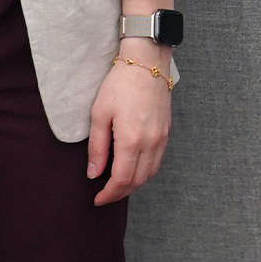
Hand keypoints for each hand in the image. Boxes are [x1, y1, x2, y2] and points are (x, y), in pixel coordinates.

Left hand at [86, 43, 172, 204]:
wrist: (147, 62)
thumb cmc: (120, 85)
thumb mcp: (99, 114)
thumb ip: (97, 147)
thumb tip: (94, 174)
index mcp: (131, 139)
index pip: (121, 179)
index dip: (109, 194)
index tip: (97, 199)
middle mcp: (151, 142)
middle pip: (137, 181)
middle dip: (120, 193)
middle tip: (104, 195)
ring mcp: (161, 137)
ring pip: (150, 173)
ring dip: (134, 184)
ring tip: (117, 184)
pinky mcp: (166, 131)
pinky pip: (157, 160)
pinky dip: (145, 171)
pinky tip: (132, 167)